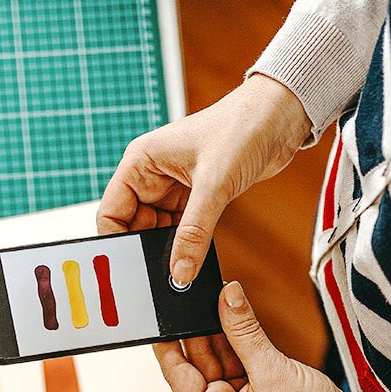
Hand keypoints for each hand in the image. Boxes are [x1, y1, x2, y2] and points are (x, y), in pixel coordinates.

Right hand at [98, 75, 312, 286]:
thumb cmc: (242, 128)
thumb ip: (194, 231)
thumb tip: (180, 271)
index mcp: (140, 161)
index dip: (116, 241)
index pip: (111, 211)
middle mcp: (151, 174)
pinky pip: (182, 228)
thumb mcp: (214, 184)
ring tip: (180, 266)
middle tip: (160, 274)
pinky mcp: (195, 195)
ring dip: (168, 248)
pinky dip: (186, 243)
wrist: (279, 117)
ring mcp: (173, 186)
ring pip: (157, 230)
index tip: (128, 269)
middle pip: (133, 225)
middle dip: (145, 249)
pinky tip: (193, 256)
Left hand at [155, 281, 350, 391]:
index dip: (168, 343)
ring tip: (220, 300)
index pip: (177, 375)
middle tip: (198, 296)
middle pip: (198, 363)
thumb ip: (245, 332)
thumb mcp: (272, 370)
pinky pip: (236, 361)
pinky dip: (237, 341)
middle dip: (200, 329)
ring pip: (218, 358)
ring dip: (221, 331)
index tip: (160, 316)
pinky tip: (234, 316)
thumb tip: (227, 297)